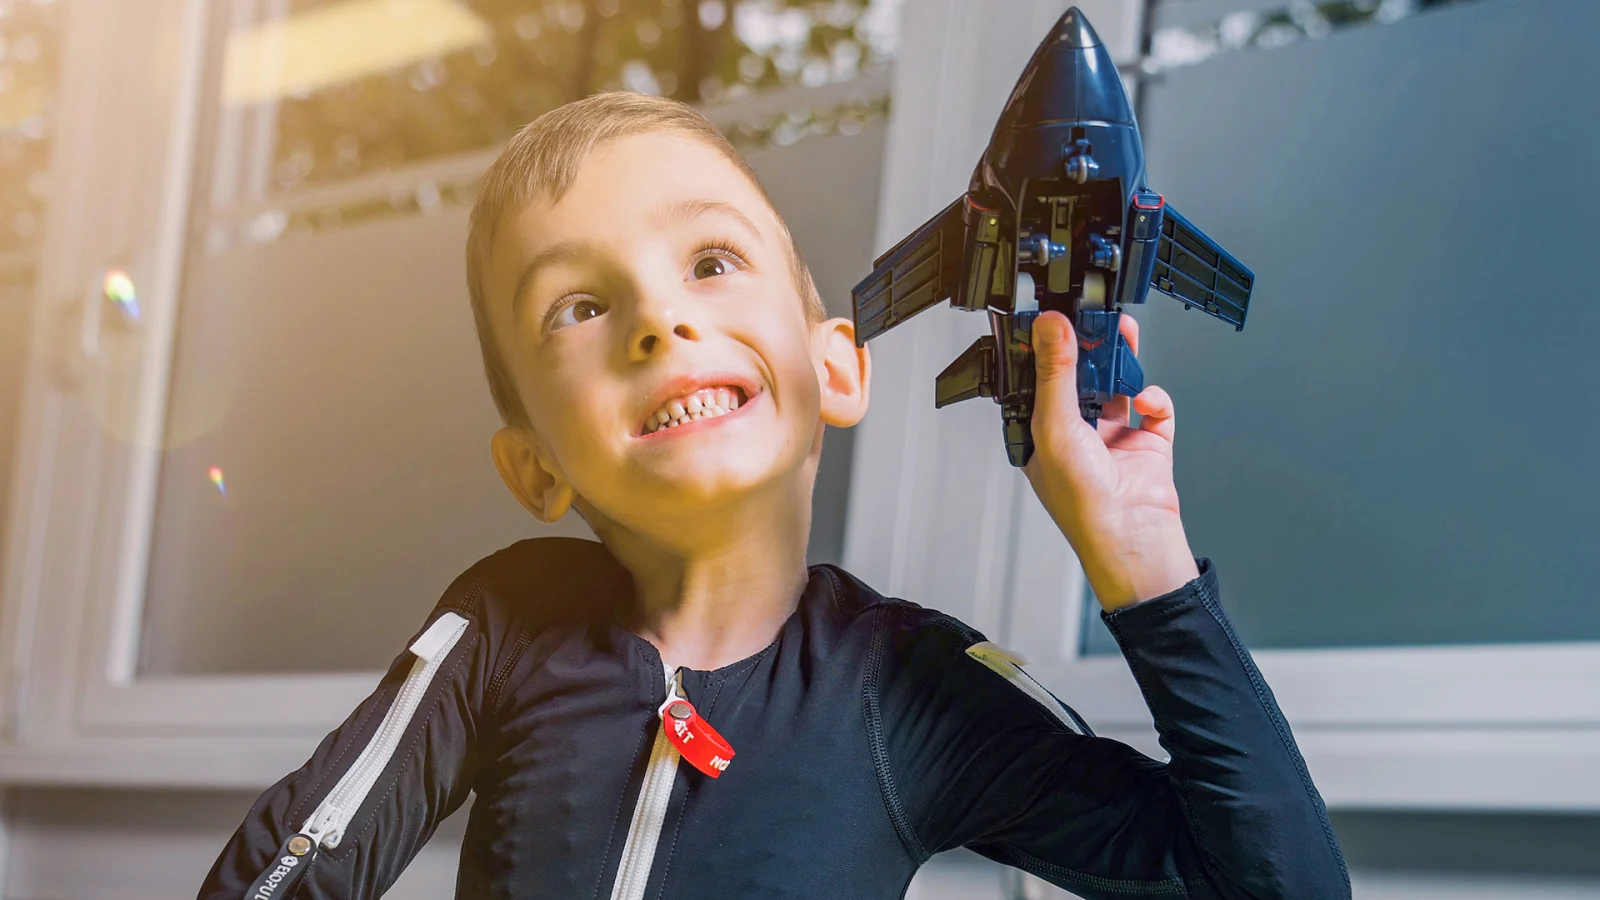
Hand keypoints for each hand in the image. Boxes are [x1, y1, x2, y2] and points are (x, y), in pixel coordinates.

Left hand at [1022, 311, 1198, 611]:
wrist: (1132, 534)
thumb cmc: (1082, 502)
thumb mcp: (1055, 425)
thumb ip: (1055, 372)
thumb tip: (1049, 327)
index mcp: (1043, 434)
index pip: (1042, 381)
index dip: (1049, 350)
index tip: (1057, 317)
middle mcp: (1077, 435)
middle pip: (1083, 378)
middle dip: (1091, 348)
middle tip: (1097, 318)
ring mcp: (1114, 439)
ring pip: (1119, 386)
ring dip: (1122, 364)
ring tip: (1124, 336)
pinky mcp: (1149, 445)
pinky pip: (1155, 409)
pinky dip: (1155, 397)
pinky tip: (1146, 398)